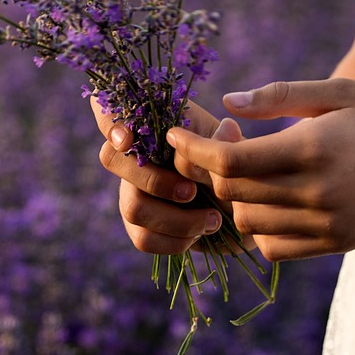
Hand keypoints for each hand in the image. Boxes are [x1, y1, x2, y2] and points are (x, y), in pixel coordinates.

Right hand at [93, 98, 227, 255]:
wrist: (245, 207)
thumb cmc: (232, 166)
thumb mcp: (233, 146)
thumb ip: (225, 141)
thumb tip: (226, 129)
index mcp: (153, 127)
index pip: (109, 113)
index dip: (109, 123)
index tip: (127, 140)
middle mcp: (134, 157)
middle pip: (111, 160)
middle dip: (155, 181)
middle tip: (192, 192)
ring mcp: (132, 192)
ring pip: (132, 207)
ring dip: (176, 219)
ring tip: (211, 219)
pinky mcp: (139, 226)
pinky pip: (143, 238)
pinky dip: (175, 240)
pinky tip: (199, 234)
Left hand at [165, 79, 354, 259]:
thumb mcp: (340, 91)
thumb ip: (280, 96)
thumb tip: (227, 104)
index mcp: (313, 149)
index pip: (229, 161)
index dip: (193, 149)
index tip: (174, 135)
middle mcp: (316, 194)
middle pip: (231, 193)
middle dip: (213, 168)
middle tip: (228, 140)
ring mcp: (327, 225)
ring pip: (248, 224)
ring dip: (236, 198)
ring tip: (253, 169)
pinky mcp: (337, 244)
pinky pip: (274, 248)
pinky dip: (261, 227)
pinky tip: (274, 200)